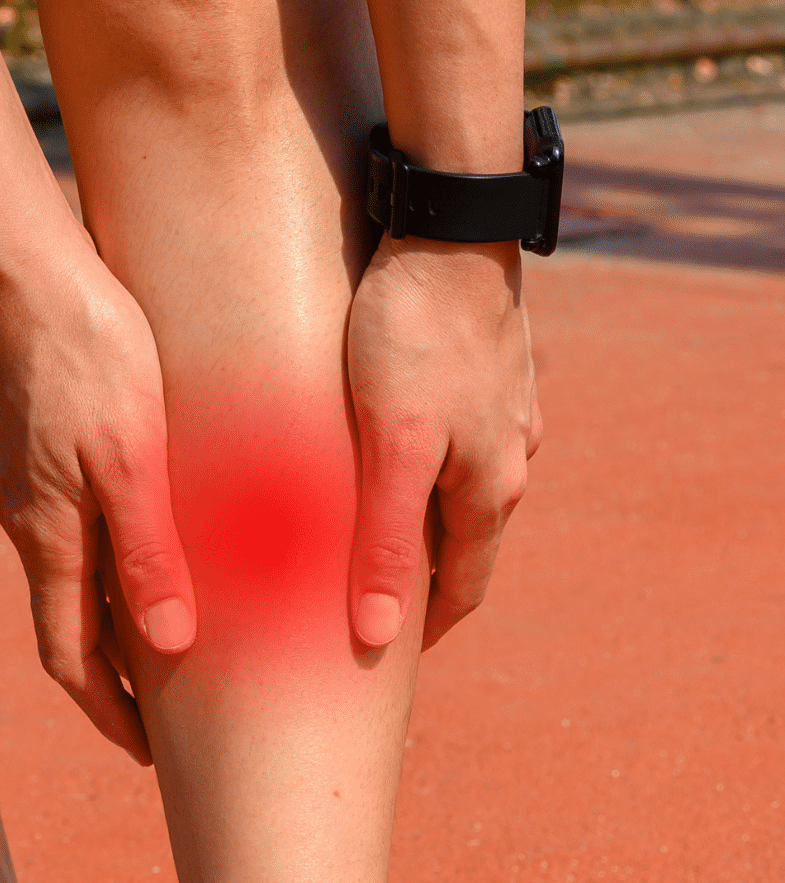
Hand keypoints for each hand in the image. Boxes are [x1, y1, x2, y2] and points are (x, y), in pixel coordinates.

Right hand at [0, 235, 195, 763]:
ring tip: (165, 650)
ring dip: (109, 626)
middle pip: (65, 629)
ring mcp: (19, 485)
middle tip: (161, 723)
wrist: (23, 263)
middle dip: (110, 685)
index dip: (109, 713)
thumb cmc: (90, 349)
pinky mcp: (28, 449)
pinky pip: (67, 532)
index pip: (70, 658)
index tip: (149, 755)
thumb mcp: (133, 455)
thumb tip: (167, 648)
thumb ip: (149, 552)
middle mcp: (24, 521)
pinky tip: (141, 556)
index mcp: (48, 534)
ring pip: (67, 580)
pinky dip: (103, 568)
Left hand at [346, 234, 541, 650]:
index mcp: (490, 490)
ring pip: (463, 490)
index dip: (426, 630)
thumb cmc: (413, 333)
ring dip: (425, 522)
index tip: (387, 661)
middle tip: (370, 608)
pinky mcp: (489, 370)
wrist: (454, 221)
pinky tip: (394, 456)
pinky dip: (428, 469)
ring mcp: (506, 411)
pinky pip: (460, 441)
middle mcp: (511, 457)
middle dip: (422, 582)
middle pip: (467, 544)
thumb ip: (381, 542)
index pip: (464, 589)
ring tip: (372, 537)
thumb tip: (377, 636)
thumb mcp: (392, 449)